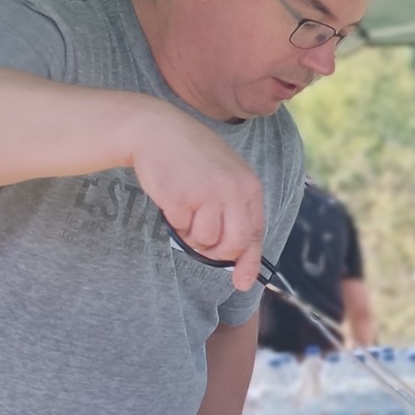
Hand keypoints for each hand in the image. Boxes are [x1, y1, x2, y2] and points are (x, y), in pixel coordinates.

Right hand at [131, 104, 268, 290]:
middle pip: (232, 245)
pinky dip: (175, 222)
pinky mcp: (183, 199)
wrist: (158, 131)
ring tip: (185, 208)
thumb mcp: (224, 176)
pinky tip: (172, 198)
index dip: (249, 262)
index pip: (255, 233)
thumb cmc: (191, 157)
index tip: (242, 283)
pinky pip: (181, 229)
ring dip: (191, 234)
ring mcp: (209, 196)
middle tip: (200, 241)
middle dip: (216, 252)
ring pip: (204, 241)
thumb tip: (235, 254)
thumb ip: (234, 209)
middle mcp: (234, 192)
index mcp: (249, 187)